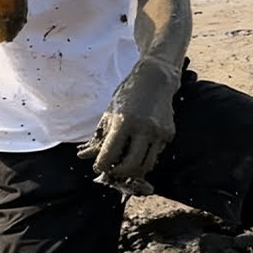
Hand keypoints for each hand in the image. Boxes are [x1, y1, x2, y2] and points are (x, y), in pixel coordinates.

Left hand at [76, 59, 181, 194]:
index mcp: (124, 121)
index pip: (110, 155)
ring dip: (134, 170)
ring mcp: (159, 132)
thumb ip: (99, 137)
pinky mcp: (169, 133)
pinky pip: (155, 154)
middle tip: (112, 170)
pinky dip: (145, 156)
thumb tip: (84, 156)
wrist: (155, 79)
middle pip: (131, 166)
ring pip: (147, 165)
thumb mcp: (110, 113)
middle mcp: (143, 128)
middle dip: (119, 173)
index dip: (102, 165)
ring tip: (124, 164)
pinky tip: (138, 147)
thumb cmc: (128, 95)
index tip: (99, 165)